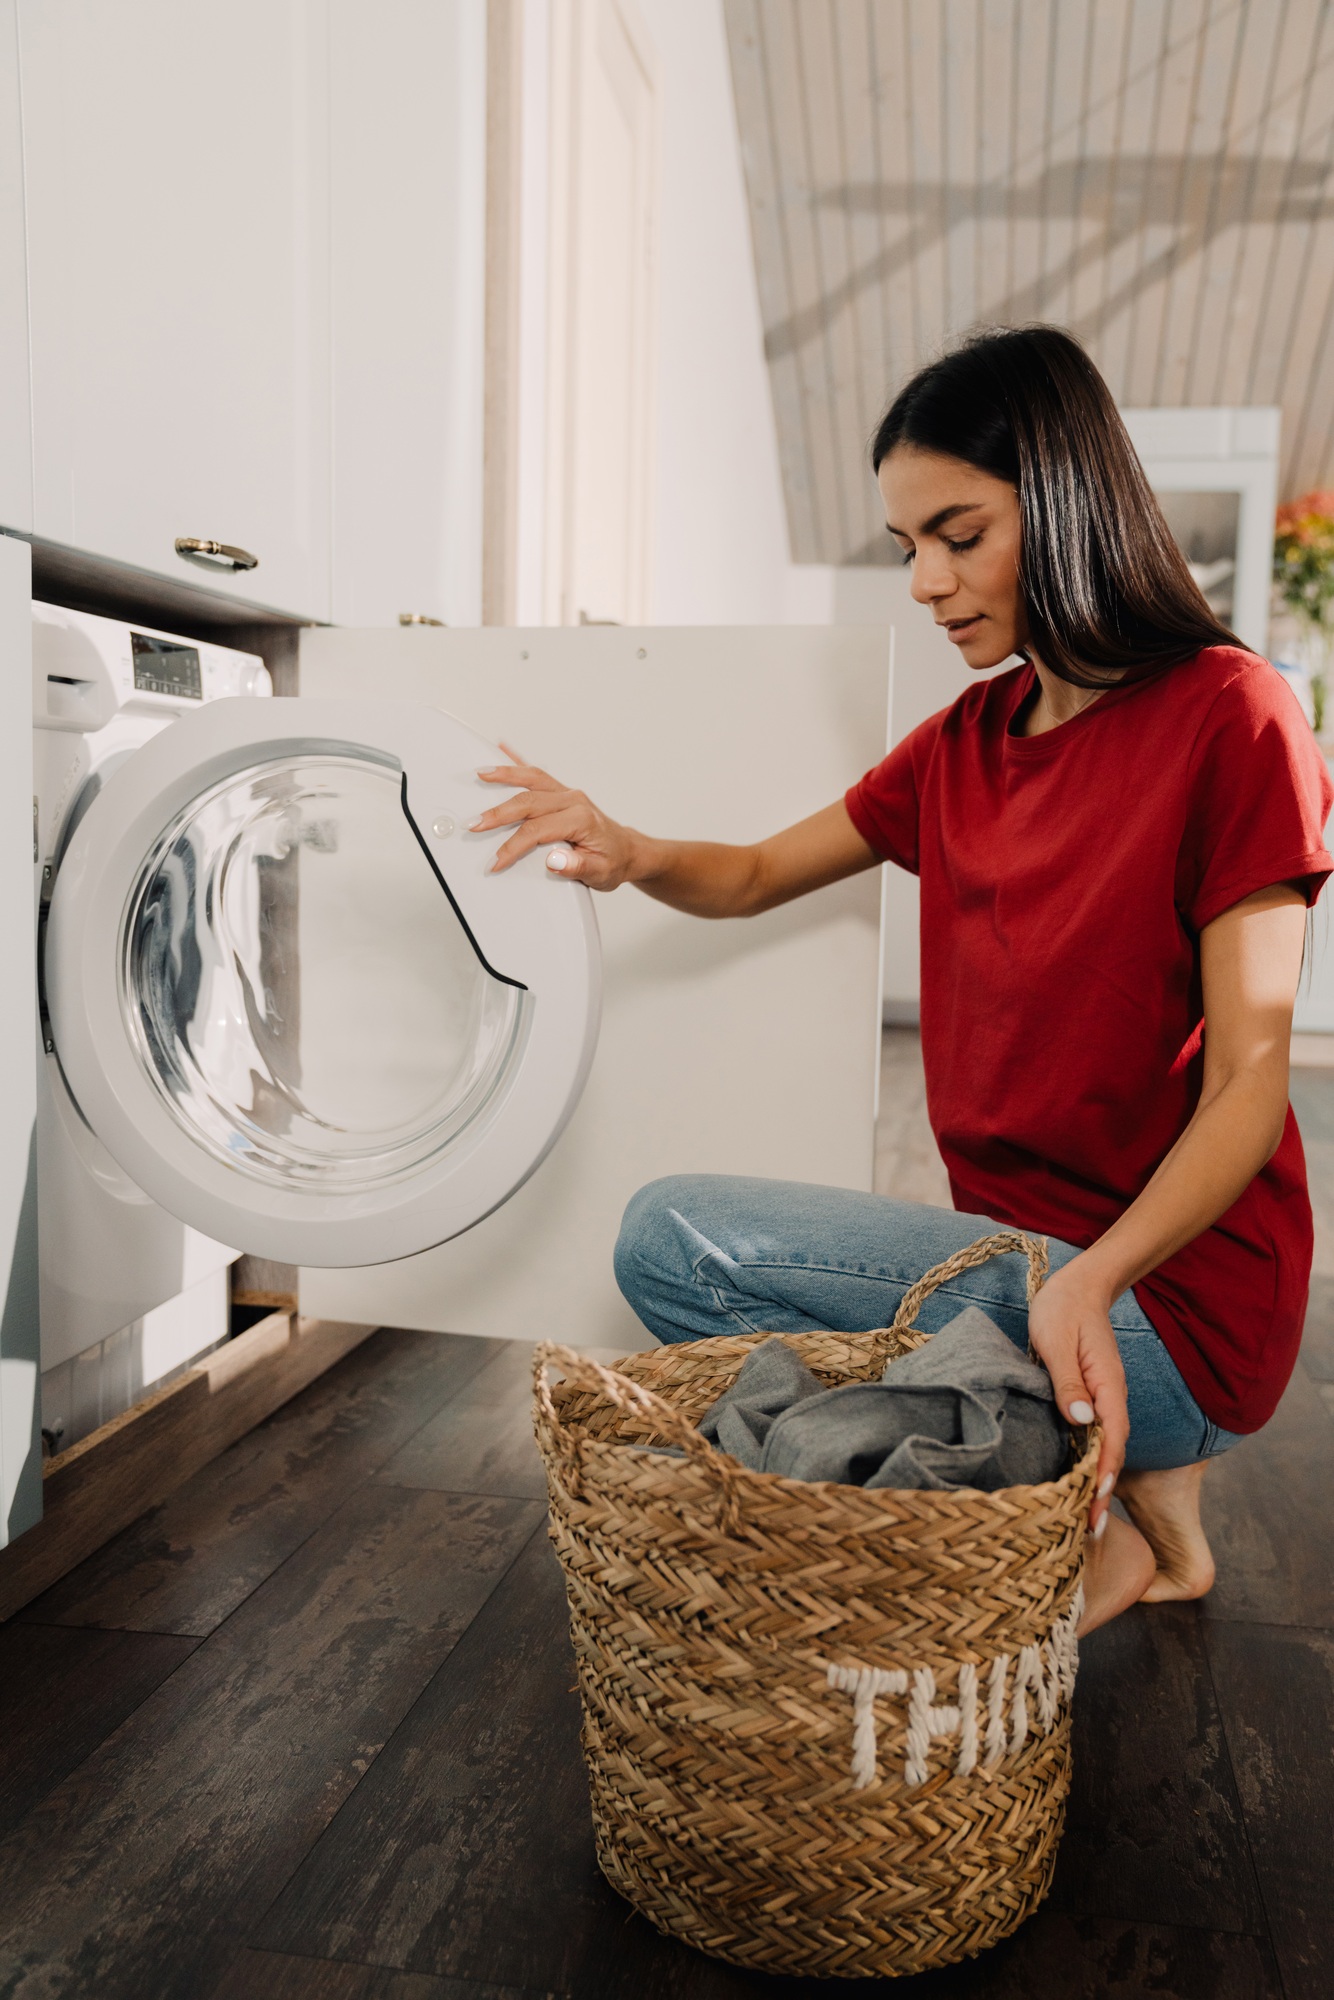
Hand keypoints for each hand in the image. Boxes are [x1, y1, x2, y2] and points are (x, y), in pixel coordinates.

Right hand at [471, 745, 640, 887]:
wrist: (625, 851)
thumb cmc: (611, 862)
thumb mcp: (599, 873)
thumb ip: (576, 867)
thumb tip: (554, 860)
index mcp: (581, 819)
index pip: (538, 830)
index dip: (513, 846)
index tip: (497, 861)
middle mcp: (573, 800)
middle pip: (529, 801)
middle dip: (498, 813)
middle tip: (474, 824)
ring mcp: (567, 793)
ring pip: (532, 777)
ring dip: (505, 774)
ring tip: (481, 773)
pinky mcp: (561, 792)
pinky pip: (537, 773)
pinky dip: (518, 761)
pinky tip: (501, 748)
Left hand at [1025, 1258, 1128, 1536]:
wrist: (1077, 1287)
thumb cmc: (1062, 1310)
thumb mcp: (1056, 1341)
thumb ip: (1068, 1381)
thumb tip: (1082, 1421)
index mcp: (1108, 1386)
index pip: (1112, 1438)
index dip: (1103, 1473)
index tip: (1094, 1504)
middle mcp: (1111, 1398)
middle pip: (1112, 1452)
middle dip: (1101, 1493)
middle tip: (1088, 1533)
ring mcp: (1102, 1400)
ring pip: (1103, 1448)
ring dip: (1094, 1484)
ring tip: (1082, 1523)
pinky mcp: (1090, 1399)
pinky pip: (1092, 1437)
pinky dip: (1087, 1464)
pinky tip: (1074, 1485)